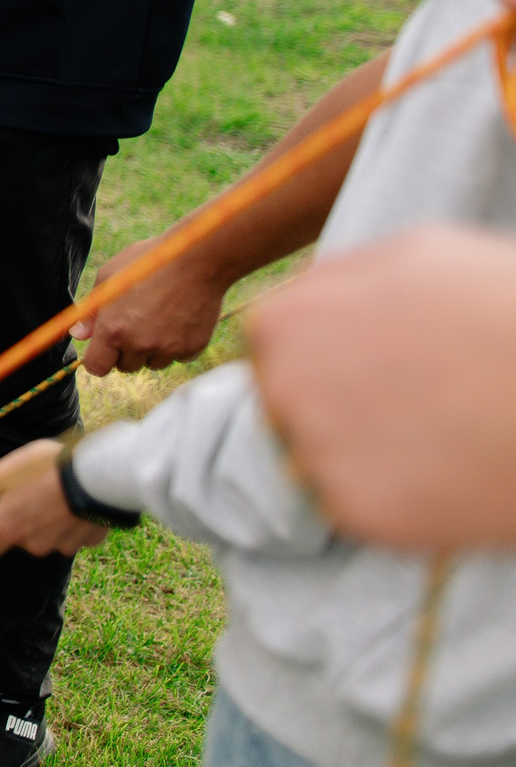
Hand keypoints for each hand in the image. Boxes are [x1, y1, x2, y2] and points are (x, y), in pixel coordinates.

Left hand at [0, 440, 114, 557]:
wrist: (94, 474)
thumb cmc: (42, 469)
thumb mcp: (0, 474)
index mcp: (9, 531)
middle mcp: (34, 545)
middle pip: (19, 538)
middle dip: (19, 518)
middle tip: (27, 489)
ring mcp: (65, 545)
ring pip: (49, 535)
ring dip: (46, 518)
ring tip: (54, 489)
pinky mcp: (90, 539)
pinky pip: (76, 532)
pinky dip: (72, 519)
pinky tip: (76, 498)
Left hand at [70, 235, 227, 374]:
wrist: (195, 258)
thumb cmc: (147, 262)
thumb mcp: (109, 277)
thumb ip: (92, 311)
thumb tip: (78, 334)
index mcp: (113, 329)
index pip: (97, 367)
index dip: (98, 359)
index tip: (104, 350)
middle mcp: (139, 344)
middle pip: (126, 367)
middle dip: (126, 351)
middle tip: (135, 325)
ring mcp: (168, 348)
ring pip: (153, 363)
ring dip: (152, 350)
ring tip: (158, 319)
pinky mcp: (192, 348)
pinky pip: (179, 357)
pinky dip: (177, 345)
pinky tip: (179, 320)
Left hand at [250, 225, 515, 548]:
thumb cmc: (500, 309)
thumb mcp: (415, 255)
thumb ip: (345, 280)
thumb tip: (314, 297)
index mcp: (285, 322)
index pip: (273, 346)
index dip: (323, 354)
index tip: (370, 363)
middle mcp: (285, 389)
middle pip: (290, 405)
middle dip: (336, 404)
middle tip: (411, 403)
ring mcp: (317, 453)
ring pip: (322, 458)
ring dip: (365, 452)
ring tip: (439, 432)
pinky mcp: (357, 510)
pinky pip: (358, 505)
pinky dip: (395, 497)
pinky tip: (445, 472)